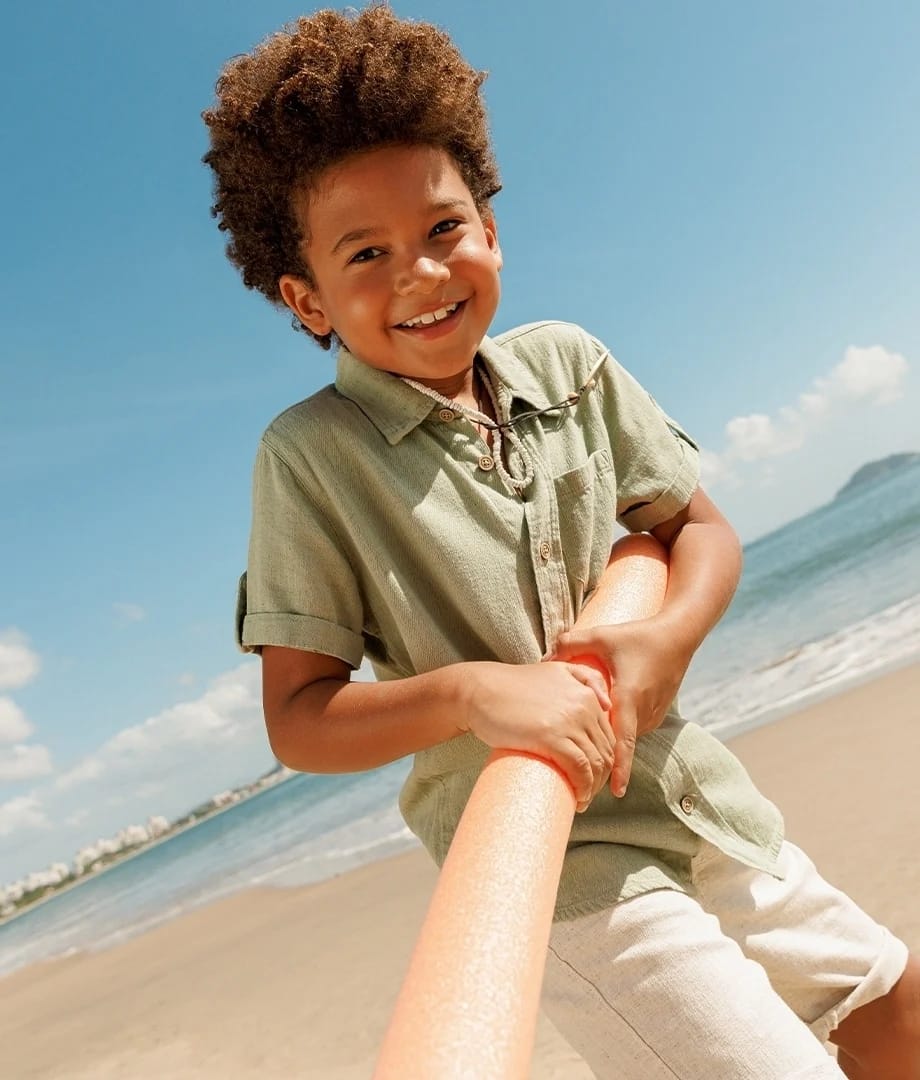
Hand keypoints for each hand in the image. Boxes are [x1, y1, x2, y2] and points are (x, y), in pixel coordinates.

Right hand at [458, 661, 614, 810]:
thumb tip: (607, 704)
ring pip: (596, 764)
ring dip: (592, 788)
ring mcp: (569, 721)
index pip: (608, 736)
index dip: (604, 761)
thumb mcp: (554, 669)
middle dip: (600, 778)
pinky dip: (582, 788)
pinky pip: (580, 769)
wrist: (479, 690)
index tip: (590, 776)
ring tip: (581, 800)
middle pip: (605, 752)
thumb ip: (585, 676)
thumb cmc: (512, 687)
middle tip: (585, 793)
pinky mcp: (552, 737)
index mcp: (587, 692)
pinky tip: (577, 798)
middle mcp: (584, 705)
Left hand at [553, 616, 691, 797]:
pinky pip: (634, 726)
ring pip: (626, 734)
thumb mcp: (601, 635)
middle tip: (581, 771)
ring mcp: (654, 713)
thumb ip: (570, 644)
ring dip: (610, 739)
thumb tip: (544, 659)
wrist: (677, 635)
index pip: (623, 741)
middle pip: (619, 741)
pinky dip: (620, 727)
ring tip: (588, 744)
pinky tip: (606, 719)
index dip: (619, 768)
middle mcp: (644, 711)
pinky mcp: (658, 711)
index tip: (614, 792)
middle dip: (603, 756)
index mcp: (629, 697)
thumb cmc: (638, 635)